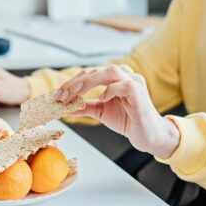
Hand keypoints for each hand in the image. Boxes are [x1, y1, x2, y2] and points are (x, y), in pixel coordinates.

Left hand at [54, 65, 179, 158]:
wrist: (147, 135)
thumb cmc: (127, 119)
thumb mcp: (100, 111)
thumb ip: (84, 107)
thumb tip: (65, 108)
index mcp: (113, 77)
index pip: (89, 73)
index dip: (71, 83)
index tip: (58, 95)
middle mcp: (124, 75)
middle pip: (95, 70)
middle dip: (75, 83)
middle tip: (62, 96)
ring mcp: (134, 81)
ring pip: (110, 71)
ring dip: (89, 82)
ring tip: (75, 95)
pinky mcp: (140, 93)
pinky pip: (125, 85)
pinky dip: (111, 90)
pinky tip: (102, 98)